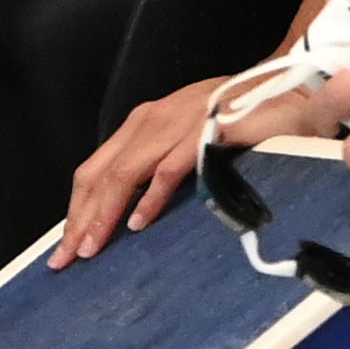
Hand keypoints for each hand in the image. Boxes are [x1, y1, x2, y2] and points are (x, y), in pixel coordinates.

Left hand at [58, 74, 249, 264]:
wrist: (283, 90)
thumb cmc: (234, 122)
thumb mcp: (181, 142)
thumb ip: (156, 167)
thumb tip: (129, 213)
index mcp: (141, 126)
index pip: (94, 171)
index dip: (76, 210)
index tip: (65, 248)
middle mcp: (150, 121)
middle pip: (100, 175)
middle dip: (80, 219)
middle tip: (67, 258)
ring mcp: (175, 125)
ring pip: (124, 173)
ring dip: (104, 214)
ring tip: (91, 248)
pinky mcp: (203, 132)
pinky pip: (169, 169)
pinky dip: (152, 198)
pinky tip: (139, 224)